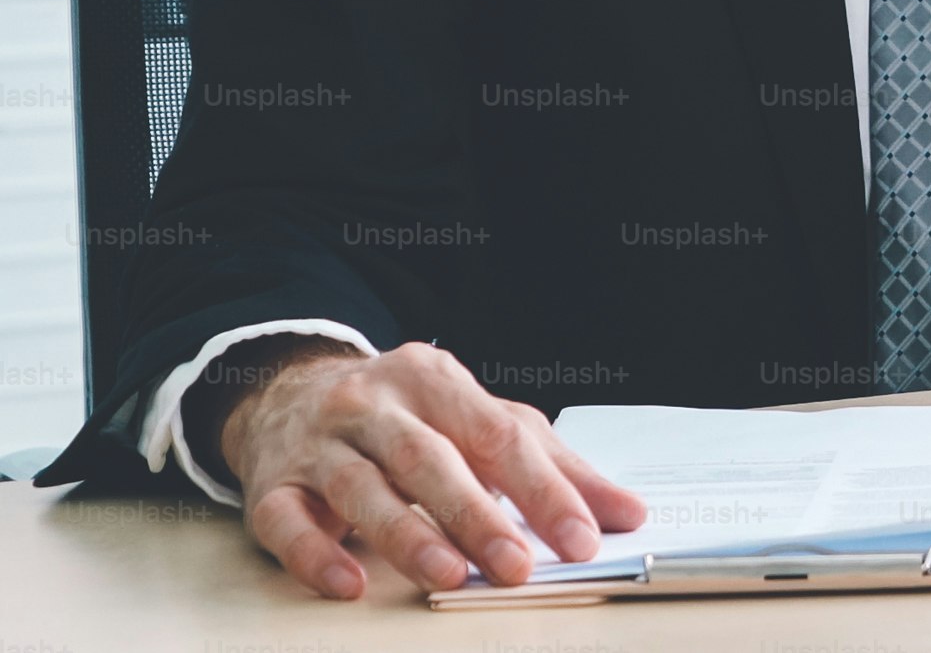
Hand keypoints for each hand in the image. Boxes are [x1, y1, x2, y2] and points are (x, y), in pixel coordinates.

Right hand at [210, 338, 645, 598]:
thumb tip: (628, 514)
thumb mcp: (482, 423)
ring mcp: (317, 442)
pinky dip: (316, 553)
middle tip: (517, 567)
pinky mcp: (271, 484)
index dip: (544, 490)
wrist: (288, 392)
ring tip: (447, 575)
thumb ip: (555, 468)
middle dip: (476, 515)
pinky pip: (286, 520)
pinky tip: (349, 583)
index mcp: (436, 379)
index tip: (582, 539)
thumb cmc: (408, 417)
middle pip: (429, 459)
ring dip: (406, 534)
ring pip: (361, 487)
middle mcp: (373, 403)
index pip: (499, 435)